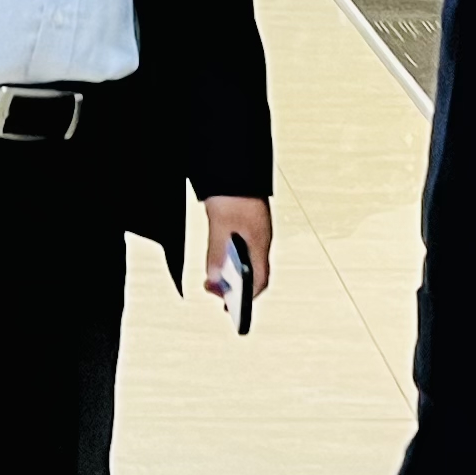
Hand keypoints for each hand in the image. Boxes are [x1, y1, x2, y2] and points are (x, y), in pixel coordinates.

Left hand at [202, 196, 270, 310]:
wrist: (236, 164)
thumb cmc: (232, 191)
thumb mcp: (219, 225)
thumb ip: (216, 253)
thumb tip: (214, 278)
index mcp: (259, 243)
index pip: (259, 280)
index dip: (247, 299)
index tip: (231, 310)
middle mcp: (261, 240)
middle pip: (255, 273)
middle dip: (239, 289)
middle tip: (218, 294)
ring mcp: (256, 232)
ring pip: (249, 261)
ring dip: (234, 274)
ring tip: (216, 281)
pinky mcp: (248, 224)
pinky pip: (244, 250)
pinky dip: (232, 260)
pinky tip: (221, 261)